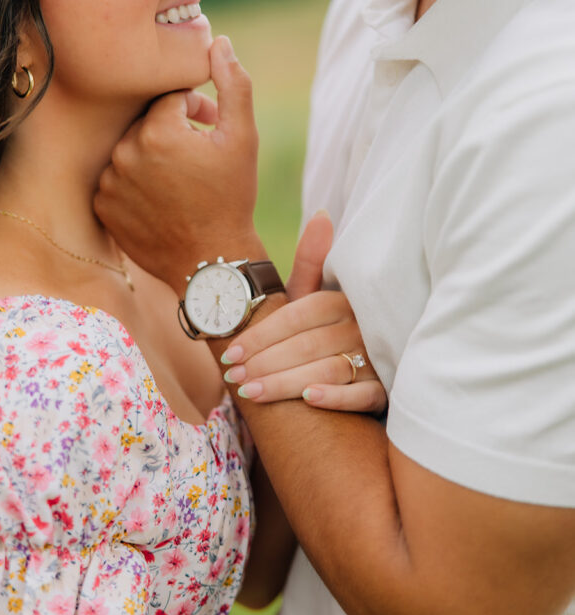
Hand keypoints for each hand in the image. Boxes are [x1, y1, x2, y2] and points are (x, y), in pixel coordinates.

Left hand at [94, 36, 263, 291]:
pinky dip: (134, 182)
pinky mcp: (102, 206)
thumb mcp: (244, 138)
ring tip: (180, 180)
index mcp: (157, 130)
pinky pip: (116, 178)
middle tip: (199, 157)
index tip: (211, 132)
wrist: (211, 262)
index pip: (170, 99)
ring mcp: (108, 182)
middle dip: (174, 131)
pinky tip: (160, 199)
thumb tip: (217, 41)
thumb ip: (233, 83)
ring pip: (131, 149)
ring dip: (153, 156)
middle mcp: (124, 153)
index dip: (196, 111)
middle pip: (147, 122)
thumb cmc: (232, 198)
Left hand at [221, 213, 387, 413]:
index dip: (262, 335)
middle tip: (234, 377)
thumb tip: (323, 214)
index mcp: (343, 300)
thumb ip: (312, 260)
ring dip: (287, 382)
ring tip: (252, 392)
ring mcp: (375, 359)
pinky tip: (309, 400)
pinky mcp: (384, 390)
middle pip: (308, 345)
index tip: (230, 353)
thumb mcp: (316, 295)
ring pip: (329, 370)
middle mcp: (362, 326)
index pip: (298, 316)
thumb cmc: (327, 326)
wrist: (366, 362)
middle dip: (265, 362)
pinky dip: (337, 397)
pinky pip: (364, 396)